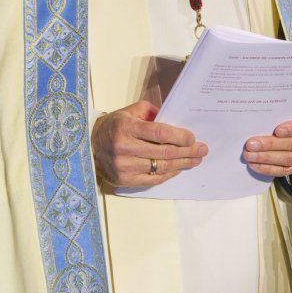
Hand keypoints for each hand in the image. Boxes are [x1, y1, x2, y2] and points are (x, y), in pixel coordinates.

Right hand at [91, 99, 207, 187]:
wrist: (89, 146)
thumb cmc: (114, 126)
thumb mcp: (129, 111)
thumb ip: (151, 112)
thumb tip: (173, 120)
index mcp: (126, 127)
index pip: (159, 133)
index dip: (179, 136)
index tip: (192, 137)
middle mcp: (125, 148)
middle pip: (164, 152)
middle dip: (187, 151)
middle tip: (202, 150)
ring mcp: (125, 167)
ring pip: (161, 167)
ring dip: (182, 164)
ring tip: (196, 160)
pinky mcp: (126, 181)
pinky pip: (154, 180)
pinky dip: (169, 174)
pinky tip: (179, 169)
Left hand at [242, 104, 291, 177]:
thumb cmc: (291, 106)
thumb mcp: (291, 99)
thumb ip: (282, 102)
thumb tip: (259, 100)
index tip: (277, 130)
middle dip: (270, 145)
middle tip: (251, 144)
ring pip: (289, 159)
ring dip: (267, 158)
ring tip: (249, 156)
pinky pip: (286, 170)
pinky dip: (269, 168)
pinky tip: (255, 165)